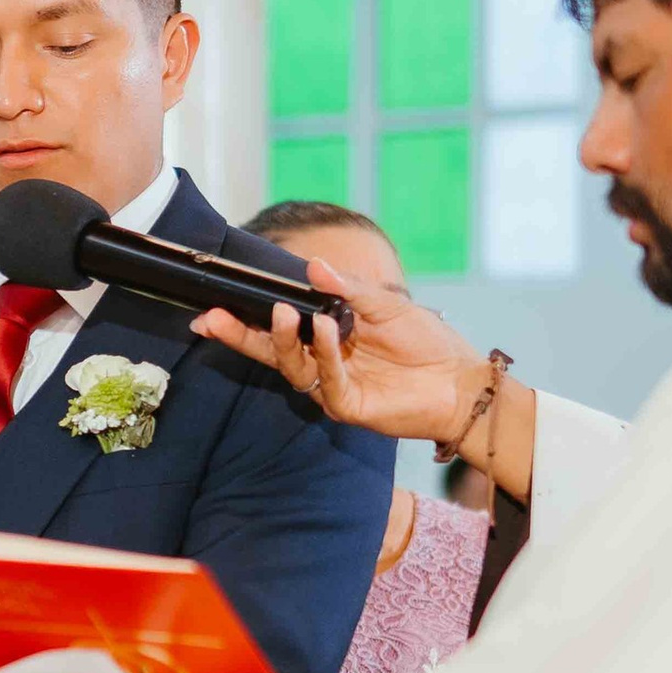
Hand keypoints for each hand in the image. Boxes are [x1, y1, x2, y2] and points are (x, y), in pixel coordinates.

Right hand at [188, 251, 485, 444]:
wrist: (459, 379)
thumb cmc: (425, 340)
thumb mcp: (384, 303)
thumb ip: (347, 288)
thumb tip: (312, 266)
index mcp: (324, 337)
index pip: (276, 327)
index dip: (244, 319)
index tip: (212, 307)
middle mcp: (321, 364)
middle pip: (270, 351)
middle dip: (241, 335)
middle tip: (214, 317)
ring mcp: (332, 387)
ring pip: (293, 366)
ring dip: (284, 338)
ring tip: (282, 312)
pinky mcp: (349, 406)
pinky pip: (327, 380)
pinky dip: (324, 353)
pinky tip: (327, 329)